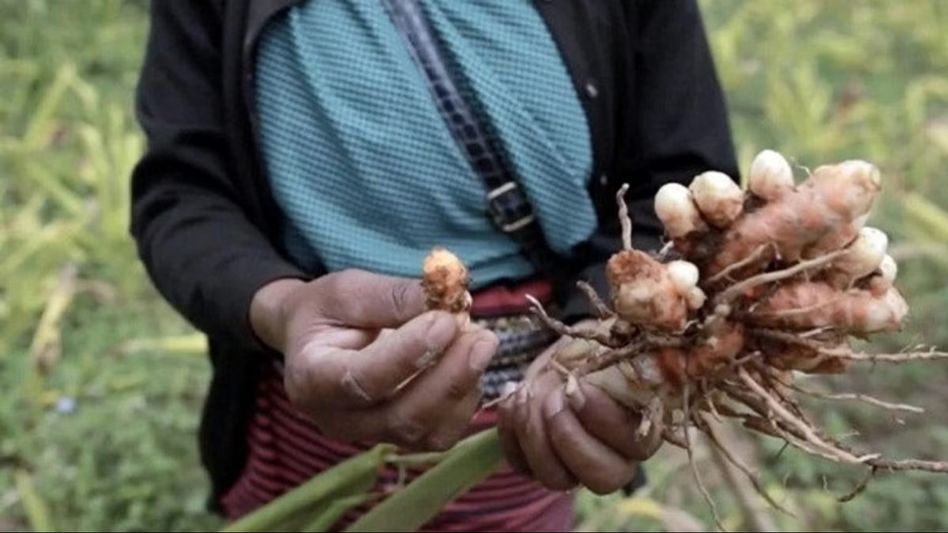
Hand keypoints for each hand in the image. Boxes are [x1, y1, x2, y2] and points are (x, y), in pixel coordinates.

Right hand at [250, 270, 497, 449]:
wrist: (315, 341)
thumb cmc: (327, 312)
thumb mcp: (347, 290)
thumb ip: (392, 296)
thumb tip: (450, 299)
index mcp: (312, 379)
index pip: (361, 380)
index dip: (408, 354)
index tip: (445, 321)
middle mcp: (338, 419)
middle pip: (400, 416)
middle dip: (448, 377)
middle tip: (480, 336)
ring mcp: (370, 435)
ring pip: (425, 432)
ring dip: (462, 388)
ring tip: (481, 343)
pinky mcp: (398, 439)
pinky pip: (440, 436)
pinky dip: (465, 403)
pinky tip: (470, 365)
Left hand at [496, 327, 661, 493]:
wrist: (569, 354)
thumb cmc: (596, 350)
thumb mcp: (606, 350)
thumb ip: (613, 364)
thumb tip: (607, 371)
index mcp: (642, 430)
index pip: (634, 446)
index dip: (602, 419)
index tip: (575, 385)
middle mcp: (615, 460)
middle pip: (601, 478)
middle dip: (568, 436)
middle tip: (551, 398)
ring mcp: (575, 468)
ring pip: (556, 478)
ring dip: (534, 433)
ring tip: (525, 391)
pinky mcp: (540, 465)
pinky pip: (521, 464)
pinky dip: (510, 431)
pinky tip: (511, 394)